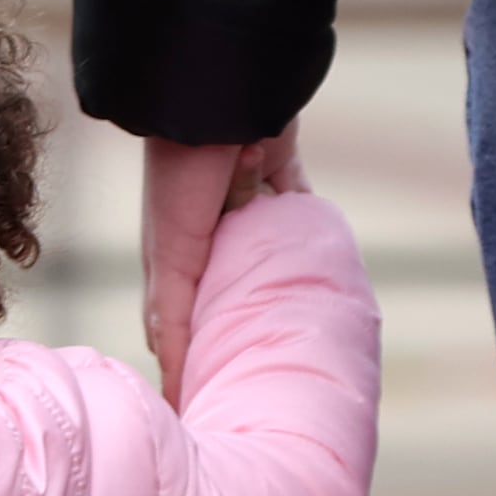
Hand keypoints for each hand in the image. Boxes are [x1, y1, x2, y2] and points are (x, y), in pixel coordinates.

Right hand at [136, 130, 300, 396]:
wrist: (216, 89)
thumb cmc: (181, 173)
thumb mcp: (170, 255)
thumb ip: (172, 316)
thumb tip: (175, 381)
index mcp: (171, 254)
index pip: (176, 322)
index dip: (186, 361)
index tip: (203, 405)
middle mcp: (205, 233)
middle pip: (223, 293)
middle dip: (236, 330)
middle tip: (258, 381)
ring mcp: (243, 203)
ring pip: (263, 258)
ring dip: (274, 288)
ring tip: (298, 335)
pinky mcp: (280, 173)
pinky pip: (299, 213)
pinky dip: (308, 236)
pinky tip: (326, 271)